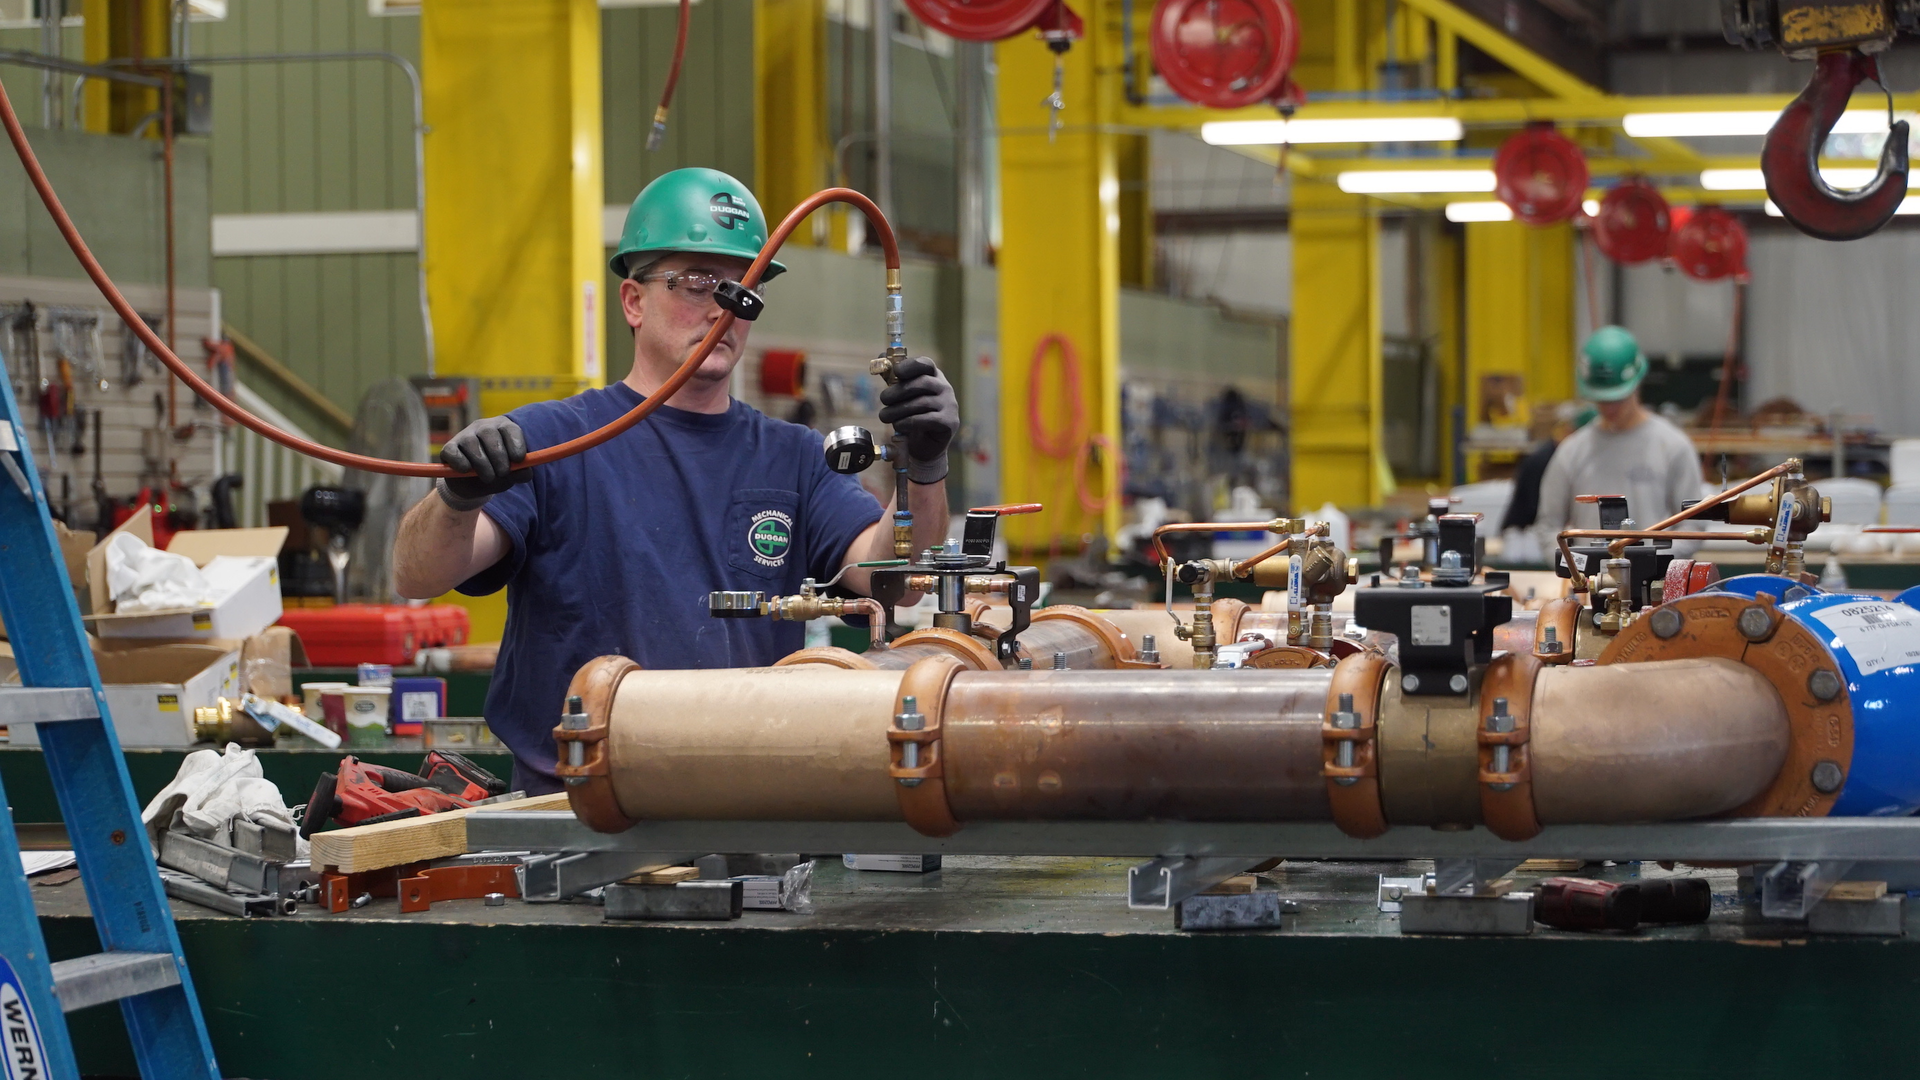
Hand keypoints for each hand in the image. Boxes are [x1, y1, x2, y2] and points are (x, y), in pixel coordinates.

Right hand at [436, 416, 528, 509]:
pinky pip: (452, 452)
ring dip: (482, 463)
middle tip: (503, 473)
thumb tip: (525, 471)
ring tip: (488, 478)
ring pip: (471, 443)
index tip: (518, 460)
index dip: (516, 444)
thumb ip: (520, 473)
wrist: (473, 485)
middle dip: (498, 456)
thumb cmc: (497, 473)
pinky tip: (466, 470)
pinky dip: (460, 462)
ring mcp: (464, 436)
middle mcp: (483, 427)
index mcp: (503, 428)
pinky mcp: (449, 448)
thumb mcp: (511, 475)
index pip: (510, 429)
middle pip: (489, 433)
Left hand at [877, 357, 956, 483]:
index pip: (926, 364)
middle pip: (922, 383)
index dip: (910, 365)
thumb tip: (880, 359)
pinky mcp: (949, 422)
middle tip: (883, 399)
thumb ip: (893, 379)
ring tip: (884, 416)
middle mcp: (945, 388)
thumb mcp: (902, 396)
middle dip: (898, 391)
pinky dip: (908, 422)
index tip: (896, 371)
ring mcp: (950, 405)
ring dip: (898, 409)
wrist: (925, 446)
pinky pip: (926, 419)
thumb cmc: (912, 416)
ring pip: (922, 403)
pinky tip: (898, 426)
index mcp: (934, 377)